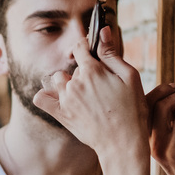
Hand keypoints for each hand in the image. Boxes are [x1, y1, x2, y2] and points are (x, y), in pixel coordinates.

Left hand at [33, 26, 149, 165]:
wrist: (123, 143)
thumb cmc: (132, 110)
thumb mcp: (130, 77)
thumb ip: (112, 54)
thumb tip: (102, 31)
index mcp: (92, 70)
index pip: (81, 46)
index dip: (87, 46)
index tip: (93, 52)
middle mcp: (75, 83)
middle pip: (74, 67)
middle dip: (86, 71)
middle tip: (102, 87)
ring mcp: (65, 99)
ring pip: (58, 80)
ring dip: (68, 83)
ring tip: (85, 95)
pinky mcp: (61, 114)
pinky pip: (41, 99)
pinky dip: (46, 96)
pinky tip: (58, 98)